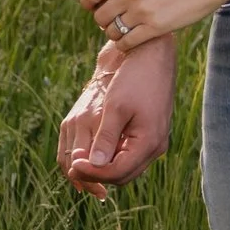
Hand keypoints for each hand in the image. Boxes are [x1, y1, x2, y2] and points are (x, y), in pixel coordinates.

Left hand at [59, 40, 174, 188]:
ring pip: (126, 167)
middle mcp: (155, 147)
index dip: (93, 172)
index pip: (117, 172)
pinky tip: (97, 146)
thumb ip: (105, 138)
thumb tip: (92, 165)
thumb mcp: (115, 107)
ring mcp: (154, 142)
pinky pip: (129, 154)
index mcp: (149, 142)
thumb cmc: (134, 77)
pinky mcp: (150, 134)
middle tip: (74, 165)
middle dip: (97, 173)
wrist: (153, 54)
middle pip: (122, 175)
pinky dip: (113, 155)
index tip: (73, 165)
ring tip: (82, 158)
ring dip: (104, 166)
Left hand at [81, 0, 229, 48]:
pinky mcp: (155, 27)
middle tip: (111, 21)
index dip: (88, 2)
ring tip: (121, 31)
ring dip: (113, 33)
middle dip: (102, 20)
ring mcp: (143, 11)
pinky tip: (129, 41)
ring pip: (112, 31)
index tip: (92, 7)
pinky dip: (124, 44)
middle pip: (100, 15)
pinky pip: (127, 42)